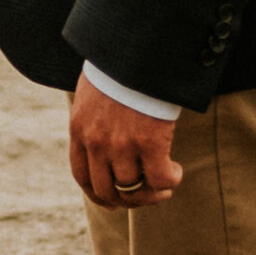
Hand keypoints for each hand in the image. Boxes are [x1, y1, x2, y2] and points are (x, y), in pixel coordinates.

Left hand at [70, 76, 184, 211]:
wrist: (134, 51)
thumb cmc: (116, 68)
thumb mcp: (92, 95)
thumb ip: (93, 121)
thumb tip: (103, 140)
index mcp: (79, 130)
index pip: (82, 176)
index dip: (98, 195)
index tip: (113, 203)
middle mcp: (96, 142)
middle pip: (106, 191)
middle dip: (128, 199)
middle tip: (147, 194)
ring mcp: (121, 145)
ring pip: (133, 190)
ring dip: (152, 193)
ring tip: (166, 182)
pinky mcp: (149, 142)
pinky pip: (160, 179)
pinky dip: (170, 181)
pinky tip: (176, 171)